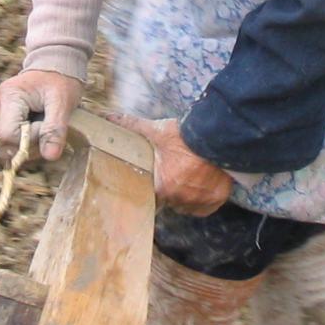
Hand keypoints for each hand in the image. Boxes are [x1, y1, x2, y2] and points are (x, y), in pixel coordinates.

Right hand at [0, 69, 81, 161]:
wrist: (57, 63)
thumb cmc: (61, 80)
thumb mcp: (63, 103)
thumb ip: (55, 130)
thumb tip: (50, 156)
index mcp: (10, 97)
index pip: (7, 135)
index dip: (28, 140)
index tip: (46, 126)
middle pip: (6, 142)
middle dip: (30, 142)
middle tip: (48, 125)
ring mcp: (0, 110)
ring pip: (9, 142)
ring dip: (30, 141)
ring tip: (44, 121)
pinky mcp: (5, 116)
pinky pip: (13, 137)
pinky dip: (28, 137)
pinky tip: (39, 123)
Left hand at [107, 115, 232, 215]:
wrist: (215, 137)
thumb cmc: (184, 136)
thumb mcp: (156, 130)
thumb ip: (131, 127)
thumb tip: (108, 118)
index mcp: (162, 187)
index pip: (154, 195)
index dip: (157, 185)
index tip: (162, 176)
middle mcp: (179, 199)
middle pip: (172, 199)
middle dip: (173, 187)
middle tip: (178, 170)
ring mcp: (199, 201)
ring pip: (189, 203)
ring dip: (188, 194)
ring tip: (191, 176)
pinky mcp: (216, 200)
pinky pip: (206, 206)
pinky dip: (205, 198)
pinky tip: (203, 184)